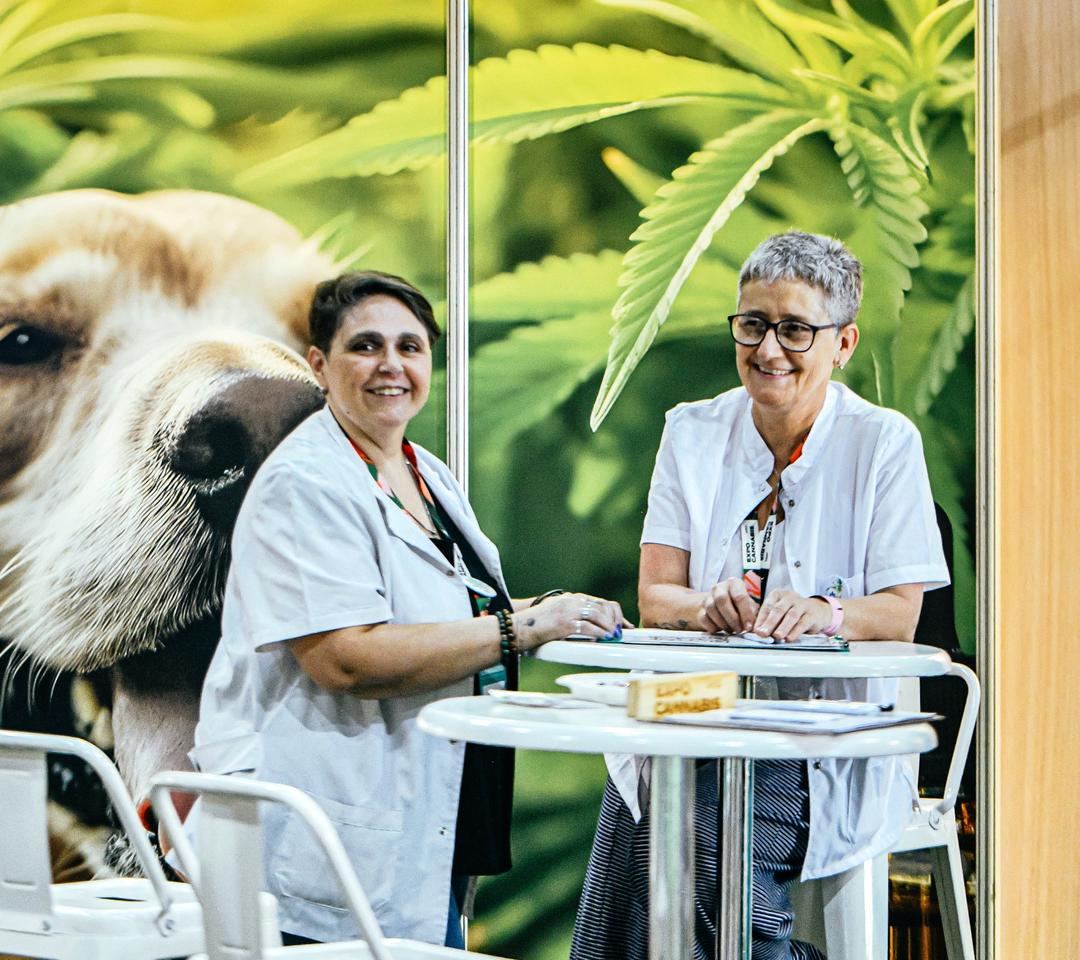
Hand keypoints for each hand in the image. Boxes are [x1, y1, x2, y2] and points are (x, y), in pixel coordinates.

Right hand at [514, 593, 629, 649]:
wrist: (518, 627)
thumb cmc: (536, 626)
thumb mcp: (558, 616)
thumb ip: (574, 619)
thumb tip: (595, 633)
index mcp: (571, 598)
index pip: (600, 602)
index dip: (615, 613)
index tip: (623, 624)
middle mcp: (571, 601)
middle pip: (603, 607)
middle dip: (615, 620)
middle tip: (619, 632)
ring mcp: (568, 611)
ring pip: (598, 615)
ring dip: (609, 627)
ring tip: (612, 636)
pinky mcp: (564, 623)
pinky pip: (588, 627)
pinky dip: (599, 633)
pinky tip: (604, 639)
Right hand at [700, 577, 758, 632]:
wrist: (723, 606)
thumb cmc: (741, 606)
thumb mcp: (750, 606)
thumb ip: (753, 614)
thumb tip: (754, 626)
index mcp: (734, 583)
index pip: (739, 596)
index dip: (745, 613)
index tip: (748, 626)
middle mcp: (719, 588)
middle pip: (721, 600)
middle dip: (732, 618)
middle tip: (739, 629)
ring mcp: (708, 598)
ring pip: (711, 609)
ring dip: (723, 623)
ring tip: (731, 630)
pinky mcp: (700, 609)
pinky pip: (704, 618)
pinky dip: (713, 627)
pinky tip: (720, 630)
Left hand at [752, 589, 831, 641]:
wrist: (818, 610)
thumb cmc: (792, 612)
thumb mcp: (780, 612)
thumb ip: (768, 620)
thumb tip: (757, 632)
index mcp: (777, 595)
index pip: (767, 607)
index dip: (760, 620)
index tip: (756, 631)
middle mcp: (789, 597)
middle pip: (778, 610)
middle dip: (769, 623)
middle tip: (763, 633)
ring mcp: (802, 604)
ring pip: (791, 615)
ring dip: (783, 627)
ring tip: (777, 636)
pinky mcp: (812, 614)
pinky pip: (803, 623)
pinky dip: (795, 631)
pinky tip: (789, 638)